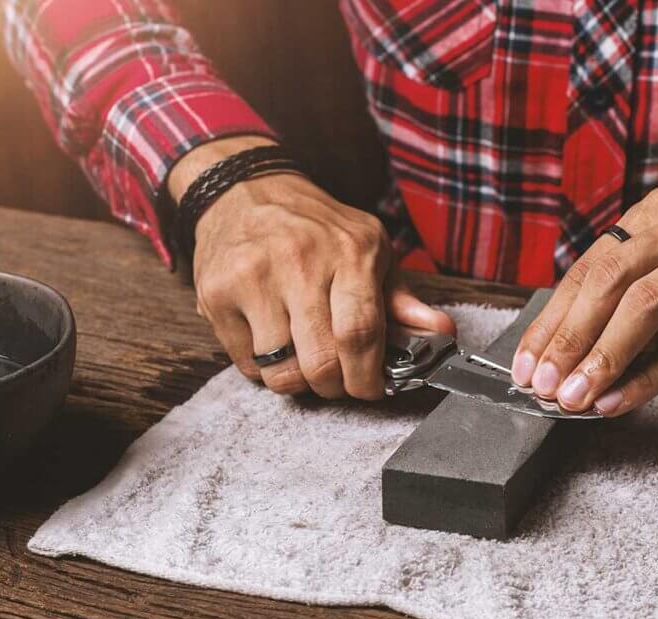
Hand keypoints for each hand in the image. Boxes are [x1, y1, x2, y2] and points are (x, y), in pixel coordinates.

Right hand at [171, 137, 454, 398]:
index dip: (367, 377)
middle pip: (320, 361)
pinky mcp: (216, 294)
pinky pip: (245, 364)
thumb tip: (440, 332)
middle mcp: (299, 261)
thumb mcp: (368, 250)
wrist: (244, 191)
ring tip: (303, 358)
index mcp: (349, 251)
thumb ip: (402, 299)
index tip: (370, 388)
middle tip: (337, 380)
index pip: (360, 333)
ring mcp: (252, 277)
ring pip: (281, 370)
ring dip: (297, 380)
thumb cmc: (315, 229)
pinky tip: (271, 341)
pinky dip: (263, 368)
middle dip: (334, 386)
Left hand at [511, 186, 657, 415]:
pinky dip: (648, 376)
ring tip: (573, 397)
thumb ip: (621, 314)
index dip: (552, 320)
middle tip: (541, 385)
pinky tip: (618, 400)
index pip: (589, 267)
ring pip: (646, 304)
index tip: (526, 364)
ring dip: (603, 358)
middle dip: (569, 338)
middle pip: (610, 279)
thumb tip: (560, 364)